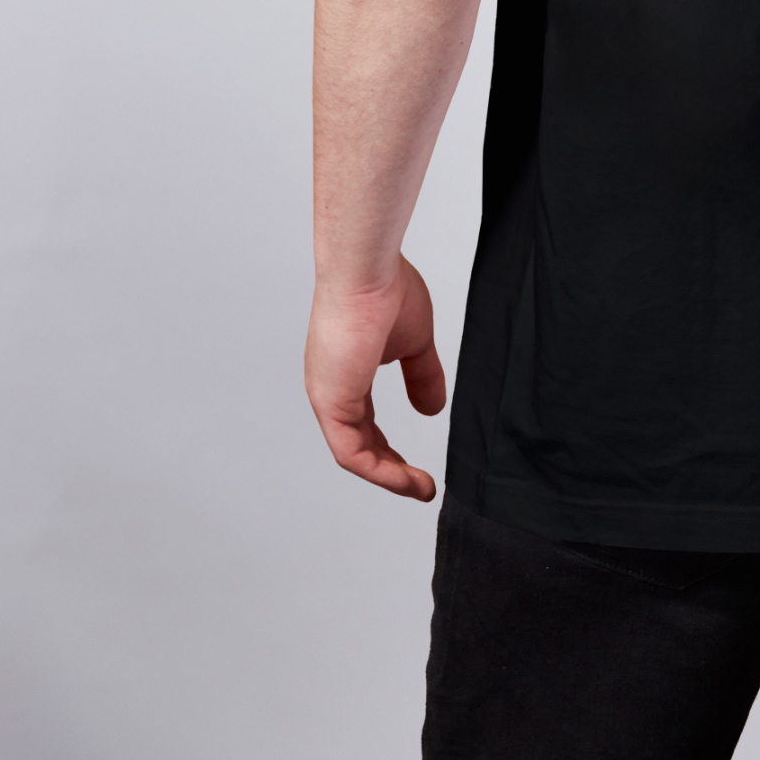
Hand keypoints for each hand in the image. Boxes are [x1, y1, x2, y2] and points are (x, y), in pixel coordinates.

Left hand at [305, 253, 445, 500]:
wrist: (368, 272)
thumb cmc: (386, 291)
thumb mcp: (415, 343)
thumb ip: (422, 375)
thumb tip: (432, 409)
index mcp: (348, 372)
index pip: (366, 421)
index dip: (391, 447)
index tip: (418, 465)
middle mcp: (332, 388)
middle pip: (361, 443)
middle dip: (392, 468)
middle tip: (421, 485)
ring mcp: (328, 396)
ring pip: (356, 454)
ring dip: (390, 476)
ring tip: (420, 488)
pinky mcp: (330, 403)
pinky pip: (352, 453)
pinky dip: (380, 471)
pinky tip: (405, 479)